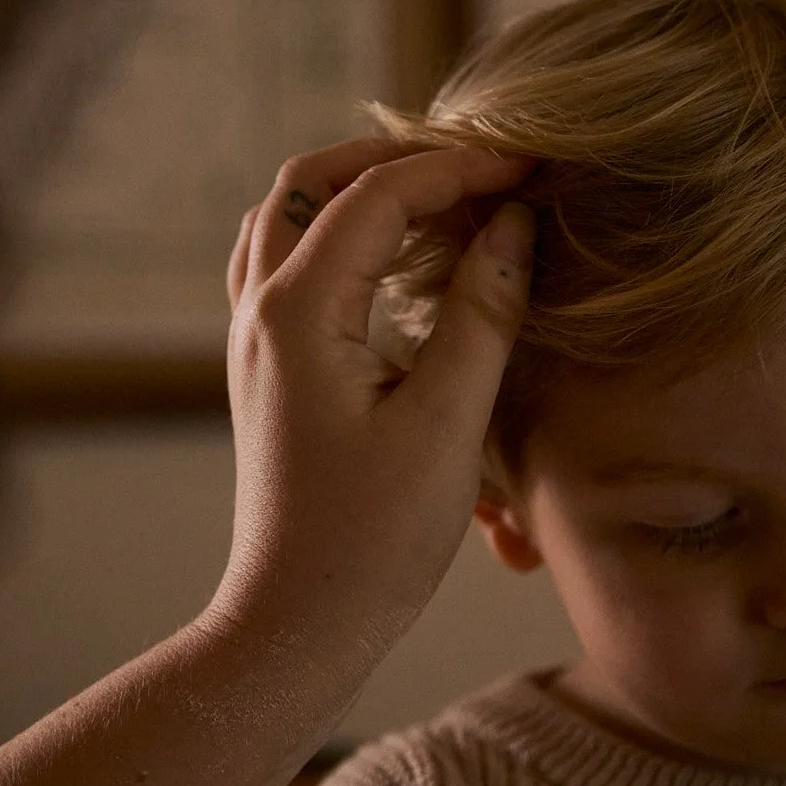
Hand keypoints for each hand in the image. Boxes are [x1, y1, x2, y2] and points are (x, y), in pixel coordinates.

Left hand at [209, 138, 534, 678]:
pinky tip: (396, 259)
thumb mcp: (446, 423)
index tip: (532, 168)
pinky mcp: (267, 368)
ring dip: (361, 191)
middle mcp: (259, 311)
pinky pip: (287, 263)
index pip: (379, 196)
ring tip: (444, 199)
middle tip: (482, 168)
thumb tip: (516, 226)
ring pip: (288, 217)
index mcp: (298, 313)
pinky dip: (340, 235)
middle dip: (399, 160)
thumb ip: (483, 313)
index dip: (460, 169)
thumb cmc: (372, 540)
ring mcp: (253, 339)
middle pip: (312, 181)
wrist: (297, 625)